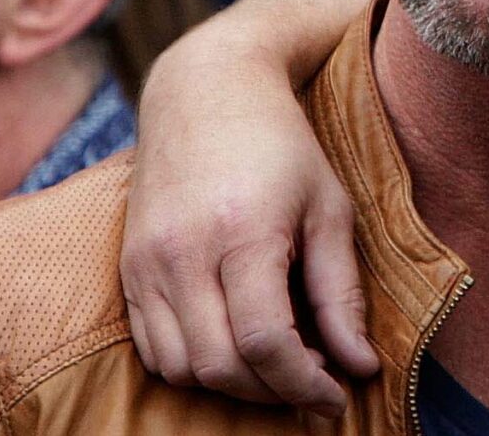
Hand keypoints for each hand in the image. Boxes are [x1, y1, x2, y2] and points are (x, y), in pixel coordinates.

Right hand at [119, 27, 375, 414]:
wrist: (206, 91)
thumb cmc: (282, 146)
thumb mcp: (330, 208)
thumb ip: (340, 293)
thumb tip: (360, 369)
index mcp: (243, 232)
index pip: (267, 342)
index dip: (305, 384)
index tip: (337, 397)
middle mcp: (184, 253)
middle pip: (220, 366)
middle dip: (273, 393)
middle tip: (314, 384)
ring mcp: (146, 263)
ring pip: (180, 368)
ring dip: (232, 385)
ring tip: (278, 366)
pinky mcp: (127, 269)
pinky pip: (153, 349)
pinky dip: (194, 365)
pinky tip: (235, 345)